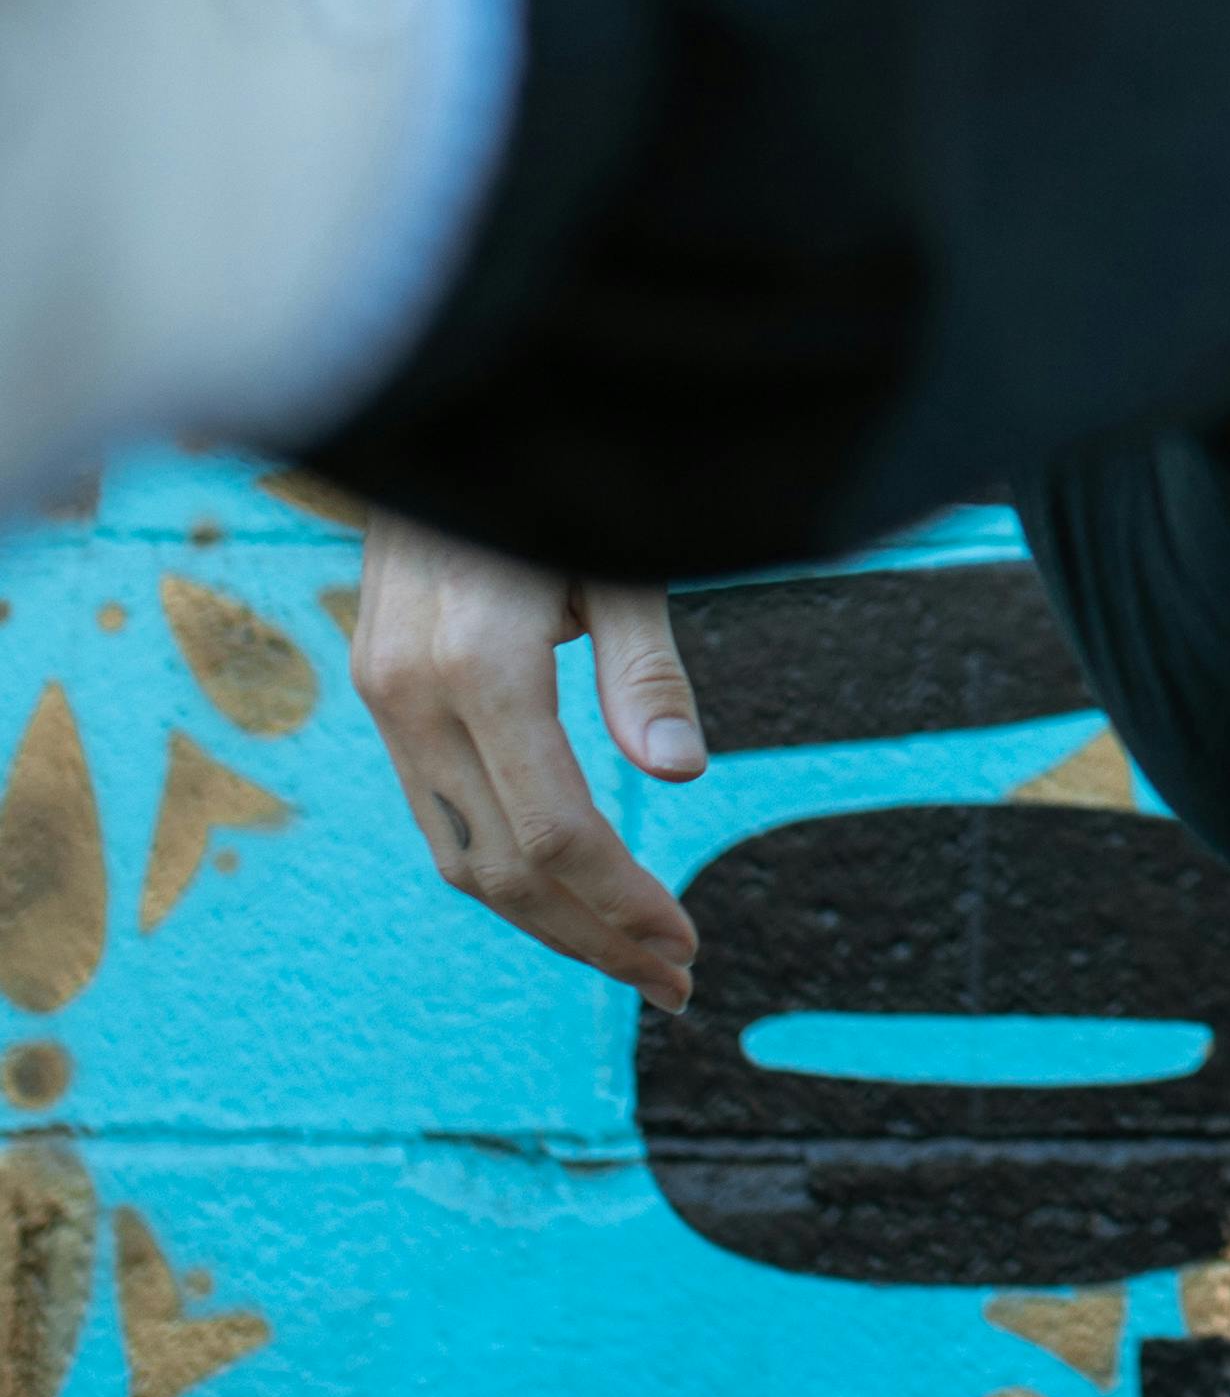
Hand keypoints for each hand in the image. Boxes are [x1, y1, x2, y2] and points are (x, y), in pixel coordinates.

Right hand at [352, 518, 707, 1013]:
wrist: (441, 413)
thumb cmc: (550, 477)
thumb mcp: (618, 560)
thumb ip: (643, 671)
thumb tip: (681, 771)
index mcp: (480, 667)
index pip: (556, 832)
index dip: (623, 902)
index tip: (685, 945)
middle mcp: (413, 696)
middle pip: (504, 869)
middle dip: (592, 937)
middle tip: (673, 983)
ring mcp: (383, 698)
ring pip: (460, 856)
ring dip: (548, 919)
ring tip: (630, 957)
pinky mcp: (377, 691)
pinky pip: (439, 813)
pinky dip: (503, 866)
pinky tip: (565, 890)